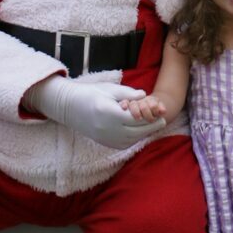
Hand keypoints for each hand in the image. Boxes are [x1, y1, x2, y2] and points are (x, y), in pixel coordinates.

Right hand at [27, 76, 165, 148]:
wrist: (69, 107)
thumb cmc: (90, 93)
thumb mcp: (109, 89)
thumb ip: (128, 93)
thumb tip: (145, 95)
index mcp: (110, 114)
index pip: (137, 119)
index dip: (151, 115)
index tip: (161, 111)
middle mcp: (108, 129)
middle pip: (137, 131)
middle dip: (152, 126)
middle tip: (163, 120)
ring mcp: (107, 139)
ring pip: (133, 140)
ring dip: (144, 133)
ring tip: (154, 125)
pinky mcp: (106, 143)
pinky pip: (125, 143)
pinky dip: (135, 137)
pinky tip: (140, 130)